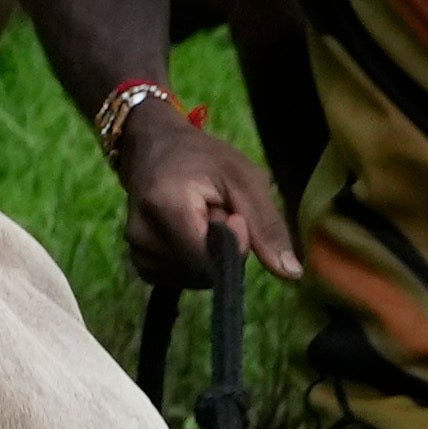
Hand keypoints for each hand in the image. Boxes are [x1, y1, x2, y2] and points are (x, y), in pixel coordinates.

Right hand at [111, 110, 286, 286]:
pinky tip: (192, 237)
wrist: (154, 149)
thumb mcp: (244, 179)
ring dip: (209, 257)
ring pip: (193, 279)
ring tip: (202, 221)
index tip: (234, 214)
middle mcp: (141, 233)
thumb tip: (292, 274)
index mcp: (165, 205)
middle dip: (221, 250)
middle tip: (218, 212)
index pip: (206, 258)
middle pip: (201, 271)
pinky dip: (194, 264)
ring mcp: (136, 250)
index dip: (232, 245)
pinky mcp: (139, 261)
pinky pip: (179, 279)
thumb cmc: (203, 158)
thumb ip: (267, 226)